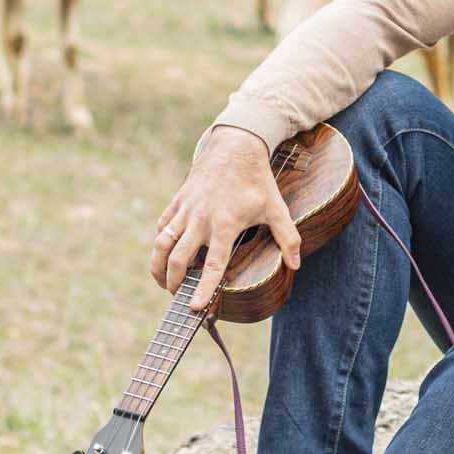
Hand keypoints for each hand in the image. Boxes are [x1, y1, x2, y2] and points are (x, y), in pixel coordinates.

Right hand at [154, 124, 298, 309]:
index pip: (213, 264)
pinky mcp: (178, 201)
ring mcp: (186, 210)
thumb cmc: (257, 180)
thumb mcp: (277, 208)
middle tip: (177, 297)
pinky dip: (160, 243)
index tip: (194, 307)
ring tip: (163, 283)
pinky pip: (162, 226)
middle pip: (178, 259)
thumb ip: (287, 238)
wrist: (236, 146)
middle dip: (174, 283)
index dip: (203, 288)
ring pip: (162, 243)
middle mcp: (201, 220)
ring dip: (158, 267)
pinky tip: (164, 255)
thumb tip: (295, 264)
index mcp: (225, 225)